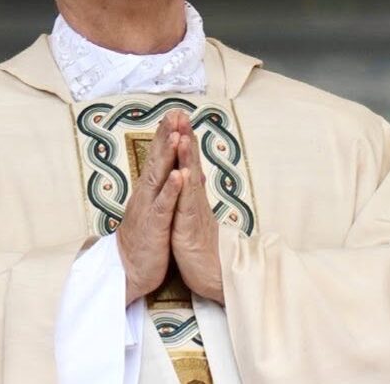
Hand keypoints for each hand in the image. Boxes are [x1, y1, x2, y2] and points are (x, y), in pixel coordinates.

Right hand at [117, 111, 186, 304]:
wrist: (130, 272)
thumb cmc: (146, 242)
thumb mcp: (158, 211)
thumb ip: (168, 189)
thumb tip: (183, 171)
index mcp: (149, 191)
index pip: (158, 157)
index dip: (166, 135)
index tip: (175, 113)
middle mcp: (145, 194)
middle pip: (156, 159)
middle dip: (166, 135)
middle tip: (174, 112)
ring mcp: (148, 209)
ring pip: (158, 177)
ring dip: (167, 155)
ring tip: (176, 135)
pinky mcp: (153, 226)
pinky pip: (163, 205)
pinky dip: (171, 189)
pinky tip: (179, 175)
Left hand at [171, 119, 224, 304]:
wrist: (212, 275)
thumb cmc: (200, 247)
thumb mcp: (193, 215)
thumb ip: (193, 193)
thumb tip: (195, 174)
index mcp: (191, 196)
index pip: (186, 162)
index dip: (182, 139)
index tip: (177, 117)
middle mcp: (194, 199)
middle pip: (190, 163)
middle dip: (185, 137)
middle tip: (181, 113)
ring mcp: (193, 211)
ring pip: (190, 179)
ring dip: (187, 157)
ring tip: (183, 135)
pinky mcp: (189, 227)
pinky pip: (187, 205)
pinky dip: (185, 188)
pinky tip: (184, 173)